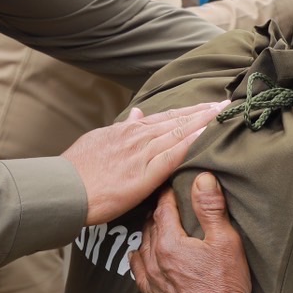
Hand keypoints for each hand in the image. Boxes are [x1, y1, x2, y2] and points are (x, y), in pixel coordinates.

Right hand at [63, 102, 223, 224]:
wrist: (65, 188)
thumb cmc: (78, 169)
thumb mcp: (99, 139)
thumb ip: (121, 128)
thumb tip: (136, 113)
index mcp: (128, 130)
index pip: (165, 116)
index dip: (189, 110)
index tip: (208, 105)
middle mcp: (137, 136)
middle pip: (177, 120)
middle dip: (203, 112)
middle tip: (227, 104)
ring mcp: (141, 153)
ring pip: (179, 133)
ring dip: (203, 123)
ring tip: (224, 115)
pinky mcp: (144, 174)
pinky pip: (172, 155)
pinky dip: (191, 143)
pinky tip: (207, 137)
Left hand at [130, 173, 250, 292]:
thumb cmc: (227, 284)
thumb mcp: (225, 241)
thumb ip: (211, 208)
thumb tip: (202, 178)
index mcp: (169, 244)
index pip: (162, 210)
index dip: (167, 196)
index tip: (170, 186)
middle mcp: (154, 261)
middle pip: (149, 228)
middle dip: (156, 214)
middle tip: (163, 205)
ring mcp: (152, 282)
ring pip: (141, 249)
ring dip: (148, 236)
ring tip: (156, 228)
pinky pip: (138, 273)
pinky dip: (141, 260)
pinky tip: (146, 258)